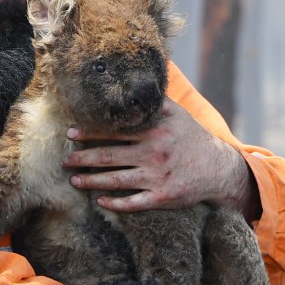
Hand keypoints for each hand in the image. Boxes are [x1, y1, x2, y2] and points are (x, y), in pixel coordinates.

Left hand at [63, 98, 259, 219]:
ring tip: (74, 180)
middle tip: (65, 160)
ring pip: (116, 181)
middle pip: (109, 157)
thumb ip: (154, 102)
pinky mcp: (162, 197)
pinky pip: (134, 203)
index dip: (89, 132)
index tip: (70, 133)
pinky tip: (100, 201)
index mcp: (154, 131)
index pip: (114, 131)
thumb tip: (133, 81)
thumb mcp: (177, 114)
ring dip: (91, 182)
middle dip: (83, 158)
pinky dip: (115, 203)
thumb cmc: (191, 137)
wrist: (219, 168)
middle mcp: (153, 154)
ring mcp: (157, 177)